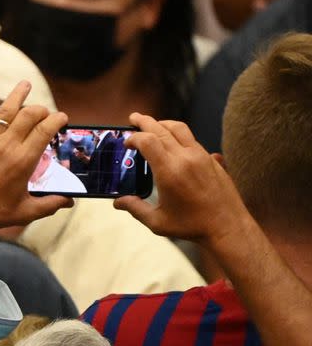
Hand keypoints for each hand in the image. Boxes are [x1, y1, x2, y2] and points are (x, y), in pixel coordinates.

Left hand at [0, 81, 72, 248]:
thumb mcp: (28, 212)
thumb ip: (52, 204)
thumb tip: (71, 201)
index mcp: (24, 161)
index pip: (46, 130)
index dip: (57, 120)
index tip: (62, 118)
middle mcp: (7, 146)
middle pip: (29, 115)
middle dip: (41, 109)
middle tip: (46, 112)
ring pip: (6, 110)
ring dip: (18, 94)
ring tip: (26, 84)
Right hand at [114, 113, 250, 244]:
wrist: (228, 228)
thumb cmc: (192, 226)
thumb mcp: (157, 221)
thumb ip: (135, 208)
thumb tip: (117, 203)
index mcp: (169, 171)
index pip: (147, 141)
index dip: (133, 138)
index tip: (126, 142)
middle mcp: (185, 158)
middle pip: (161, 129)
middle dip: (144, 122)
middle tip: (133, 118)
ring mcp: (200, 156)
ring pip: (179, 129)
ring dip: (162, 124)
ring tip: (152, 125)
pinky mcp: (211, 159)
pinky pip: (191, 139)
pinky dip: (177, 134)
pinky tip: (172, 141)